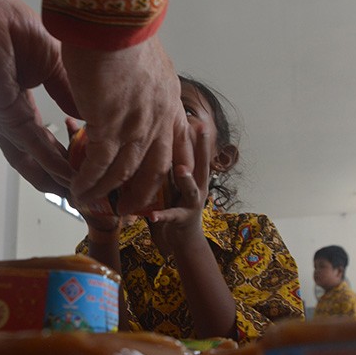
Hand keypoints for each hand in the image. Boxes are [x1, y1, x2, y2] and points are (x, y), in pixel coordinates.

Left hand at [0, 0, 78, 194]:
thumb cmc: (10, 25)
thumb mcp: (55, 63)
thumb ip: (70, 90)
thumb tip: (92, 115)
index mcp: (20, 105)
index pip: (46, 142)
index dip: (66, 159)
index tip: (90, 171)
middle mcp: (10, 118)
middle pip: (36, 160)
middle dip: (60, 179)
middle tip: (86, 195)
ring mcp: (3, 119)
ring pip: (32, 160)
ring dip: (55, 179)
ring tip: (79, 195)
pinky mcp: (1, 113)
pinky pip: (30, 143)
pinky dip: (50, 161)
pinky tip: (68, 173)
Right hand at [62, 35, 192, 213]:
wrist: (111, 14)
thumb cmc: (121, 26)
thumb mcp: (142, 56)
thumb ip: (140, 78)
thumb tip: (126, 85)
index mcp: (168, 98)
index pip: (177, 141)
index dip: (173, 166)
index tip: (169, 182)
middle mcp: (158, 115)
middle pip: (156, 167)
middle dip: (143, 192)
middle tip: (130, 208)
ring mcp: (136, 122)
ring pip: (124, 171)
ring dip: (106, 191)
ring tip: (90, 202)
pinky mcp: (110, 123)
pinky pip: (100, 164)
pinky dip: (89, 181)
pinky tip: (77, 190)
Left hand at [147, 125, 210, 252]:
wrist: (185, 240)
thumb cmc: (176, 205)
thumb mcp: (175, 183)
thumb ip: (169, 166)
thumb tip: (155, 143)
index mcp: (195, 177)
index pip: (196, 152)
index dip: (198, 135)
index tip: (197, 115)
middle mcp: (199, 187)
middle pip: (201, 164)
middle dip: (202, 146)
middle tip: (201, 128)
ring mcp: (193, 203)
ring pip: (191, 188)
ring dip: (186, 179)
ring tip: (180, 169)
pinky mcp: (183, 220)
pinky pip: (172, 216)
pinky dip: (162, 215)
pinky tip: (153, 215)